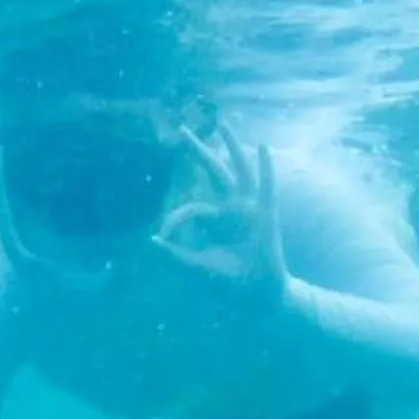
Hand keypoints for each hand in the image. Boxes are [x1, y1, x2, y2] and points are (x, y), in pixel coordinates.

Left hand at [153, 125, 285, 308]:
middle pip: (213, 171)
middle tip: (182, 129)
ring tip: (223, 123)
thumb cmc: (227, 281)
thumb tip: (152, 239)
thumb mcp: (195, 265)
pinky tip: (262, 147)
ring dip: (232, 146)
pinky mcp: (266, 214)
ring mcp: (249, 208)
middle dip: (198, 151)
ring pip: (239, 169)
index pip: (192, 207)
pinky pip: (267, 186)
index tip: (165, 236)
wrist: (254, 294)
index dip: (176, 219)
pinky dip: (266, 168)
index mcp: (216, 219)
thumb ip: (175, 254)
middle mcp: (232, 208)